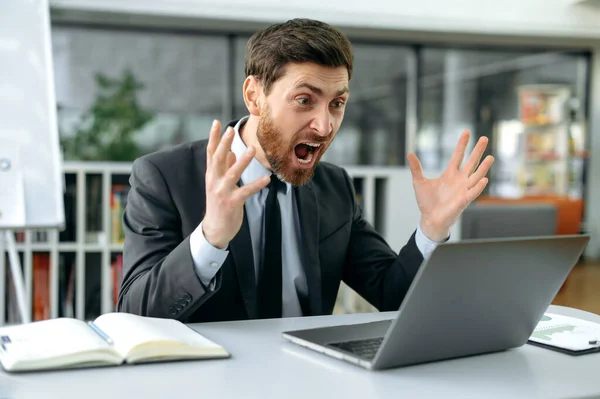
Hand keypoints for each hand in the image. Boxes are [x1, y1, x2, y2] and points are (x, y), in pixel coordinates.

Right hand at [202, 120, 269, 248]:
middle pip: (218, 159)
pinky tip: (267, 179)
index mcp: (211, 175)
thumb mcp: (219, 184)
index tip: (216, 123)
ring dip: (243, 161)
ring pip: (232, 173)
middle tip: (231, 129)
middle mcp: (214, 181)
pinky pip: (245, 191)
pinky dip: (256, 185)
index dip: (213, 138)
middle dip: (224, 143)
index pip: (210, 153)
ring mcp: (222, 192)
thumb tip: (231, 154)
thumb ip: (225, 168)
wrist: (215, 229)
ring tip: (252, 149)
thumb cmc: (219, 204)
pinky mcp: (232, 203)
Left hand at [407, 130, 493, 241]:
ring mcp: (463, 190)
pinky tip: (484, 179)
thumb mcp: (419, 182)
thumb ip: (416, 168)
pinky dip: (478, 187)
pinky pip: (473, 193)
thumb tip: (409, 154)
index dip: (462, 144)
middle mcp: (459, 180)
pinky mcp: (463, 201)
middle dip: (477, 151)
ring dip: (483, 167)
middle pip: (471, 162)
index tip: (467, 132)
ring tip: (490, 157)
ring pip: (476, 176)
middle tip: (484, 138)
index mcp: (450, 174)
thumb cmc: (427, 202)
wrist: (430, 219)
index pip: (458, 156)